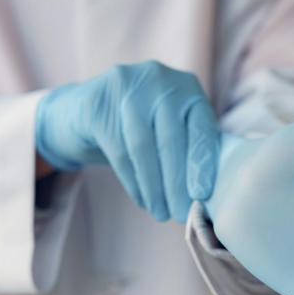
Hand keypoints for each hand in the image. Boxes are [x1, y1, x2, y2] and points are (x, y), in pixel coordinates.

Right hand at [35, 60, 218, 221]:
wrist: (85, 112)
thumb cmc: (141, 128)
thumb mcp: (170, 127)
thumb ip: (191, 147)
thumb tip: (208, 195)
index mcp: (187, 86)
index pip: (201, 126)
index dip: (202, 162)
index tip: (202, 195)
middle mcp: (159, 80)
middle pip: (171, 139)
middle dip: (177, 183)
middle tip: (180, 214)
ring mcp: (126, 87)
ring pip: (143, 147)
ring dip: (154, 187)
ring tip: (160, 213)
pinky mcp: (97, 104)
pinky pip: (119, 151)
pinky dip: (133, 182)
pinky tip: (142, 200)